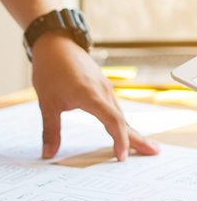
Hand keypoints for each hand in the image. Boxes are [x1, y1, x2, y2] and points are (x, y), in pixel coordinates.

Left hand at [30, 32, 160, 160]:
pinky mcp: (102, 86)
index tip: (121, 157)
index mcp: (90, 95)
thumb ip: (50, 130)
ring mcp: (105, 88)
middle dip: (138, 138)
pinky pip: (115, 107)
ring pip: (120, 113)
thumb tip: (47, 154)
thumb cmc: (50, 70)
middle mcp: (103, 91)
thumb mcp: (46, 103)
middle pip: (123, 119)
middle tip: (154, 153)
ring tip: (146, 146)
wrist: (55, 44)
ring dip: (132, 131)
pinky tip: (125, 130)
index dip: (119, 139)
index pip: (112, 120)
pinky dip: (122, 121)